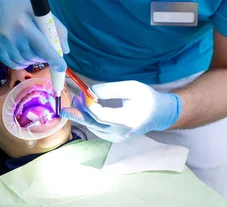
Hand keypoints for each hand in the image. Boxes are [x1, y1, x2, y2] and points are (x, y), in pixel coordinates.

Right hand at [0, 0, 68, 70]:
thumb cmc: (22, 4)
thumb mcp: (42, 11)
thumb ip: (57, 29)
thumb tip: (64, 50)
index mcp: (25, 25)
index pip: (42, 47)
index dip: (54, 59)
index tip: (61, 67)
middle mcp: (12, 36)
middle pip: (34, 56)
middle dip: (43, 56)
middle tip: (44, 48)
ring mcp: (2, 43)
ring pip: (24, 62)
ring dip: (32, 59)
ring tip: (32, 48)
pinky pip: (13, 64)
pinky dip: (21, 62)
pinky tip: (23, 54)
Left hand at [59, 80, 181, 141]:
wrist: (160, 113)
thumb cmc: (147, 98)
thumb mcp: (132, 87)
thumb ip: (110, 89)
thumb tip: (90, 91)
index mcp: (127, 121)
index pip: (100, 116)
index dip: (89, 105)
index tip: (83, 93)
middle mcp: (121, 133)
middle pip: (94, 125)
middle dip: (79, 114)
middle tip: (65, 106)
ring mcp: (118, 138)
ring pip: (94, 129)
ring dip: (83, 117)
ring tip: (72, 105)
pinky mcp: (116, 138)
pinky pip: (99, 130)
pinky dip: (90, 121)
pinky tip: (83, 112)